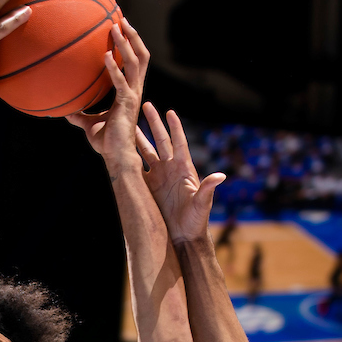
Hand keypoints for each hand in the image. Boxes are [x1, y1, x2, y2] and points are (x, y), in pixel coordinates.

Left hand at [66, 17, 147, 166]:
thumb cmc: (106, 142)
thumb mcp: (88, 124)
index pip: (135, 63)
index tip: (122, 28)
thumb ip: (79, 115)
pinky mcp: (127, 104)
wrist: (116, 157)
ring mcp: (133, 96)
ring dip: (126, 44)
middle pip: (141, 57)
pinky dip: (114, 68)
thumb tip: (64, 111)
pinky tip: (106, 56)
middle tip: (122, 19)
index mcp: (129, 91)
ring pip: (136, 63)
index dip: (132, 45)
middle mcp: (135, 90)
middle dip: (133, 37)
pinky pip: (121, 82)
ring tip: (115, 27)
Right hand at [136, 102, 224, 242]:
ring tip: (129, 123)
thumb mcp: (202, 204)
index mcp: (184, 169)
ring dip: (138, 137)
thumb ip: (208, 189)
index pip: (178, 143)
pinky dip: (130, 158)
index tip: (169, 111)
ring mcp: (159, 176)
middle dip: (153, 123)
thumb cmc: (196, 220)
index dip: (174, 127)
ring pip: (146, 151)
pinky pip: (137, 169)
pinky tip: (121, 148)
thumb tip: (220, 176)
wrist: (183, 236)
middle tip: (145, 105)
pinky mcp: (148, 186)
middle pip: (161, 141)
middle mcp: (171, 169)